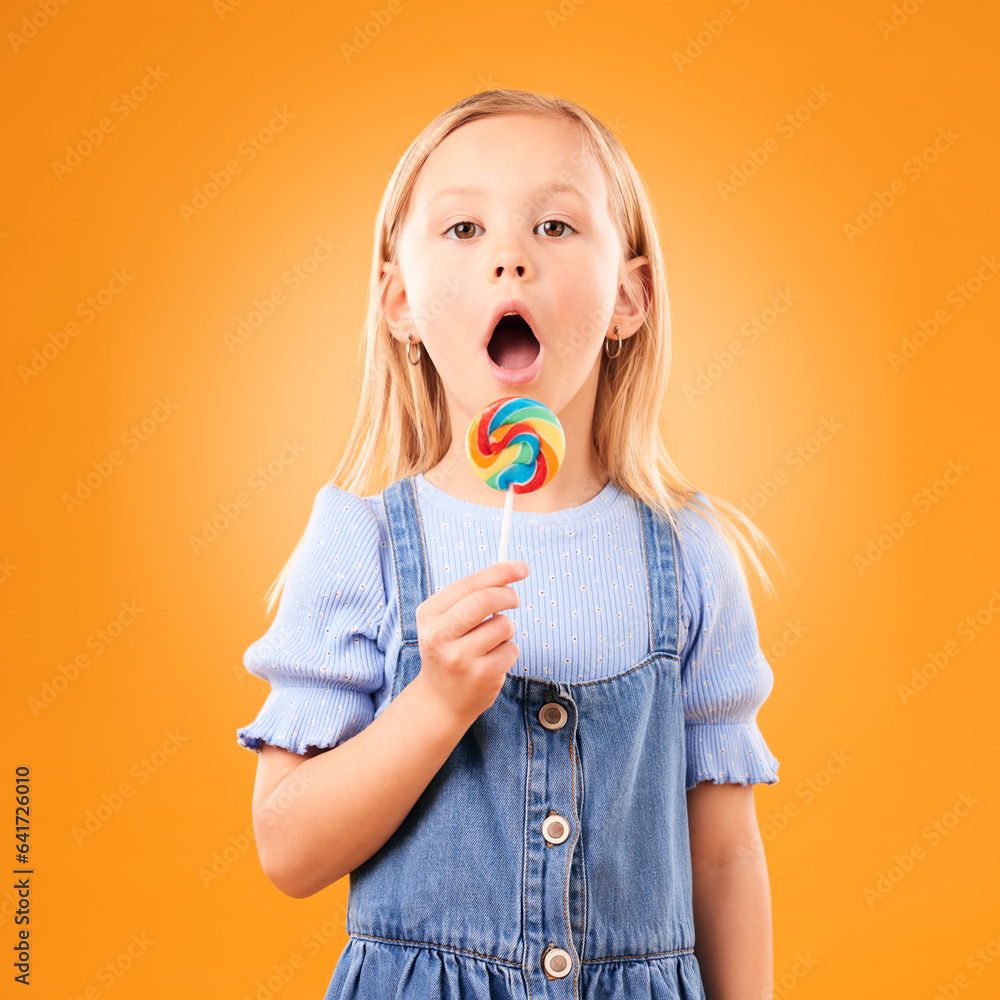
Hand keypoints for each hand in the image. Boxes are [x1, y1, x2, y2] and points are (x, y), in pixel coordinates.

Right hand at [412, 560, 527, 724]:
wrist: (440, 699)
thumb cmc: (450, 649)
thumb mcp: (447, 619)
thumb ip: (473, 593)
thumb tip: (513, 568)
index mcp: (428, 615)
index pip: (468, 584)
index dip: (499, 572)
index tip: (521, 567)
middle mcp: (439, 636)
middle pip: (486, 600)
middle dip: (508, 595)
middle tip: (514, 600)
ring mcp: (460, 658)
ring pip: (503, 624)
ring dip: (507, 628)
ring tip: (492, 641)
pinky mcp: (481, 676)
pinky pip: (511, 649)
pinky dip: (509, 650)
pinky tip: (493, 661)